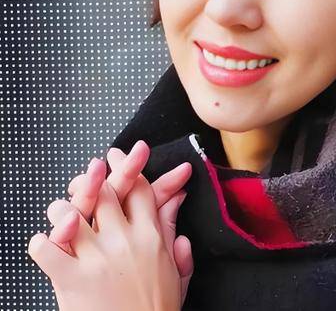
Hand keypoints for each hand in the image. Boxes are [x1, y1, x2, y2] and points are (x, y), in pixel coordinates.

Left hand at [29, 169, 182, 310]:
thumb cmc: (155, 310)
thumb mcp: (175, 269)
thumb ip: (172, 230)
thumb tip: (177, 200)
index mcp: (151, 236)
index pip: (138, 188)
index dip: (125, 167)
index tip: (115, 156)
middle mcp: (124, 241)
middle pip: (104, 191)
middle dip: (91, 177)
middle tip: (85, 176)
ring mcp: (97, 259)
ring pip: (71, 212)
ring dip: (62, 209)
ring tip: (62, 213)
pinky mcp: (71, 280)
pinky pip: (45, 248)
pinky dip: (40, 242)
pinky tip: (45, 243)